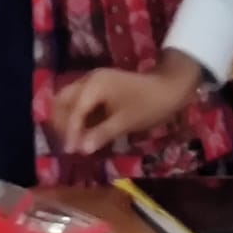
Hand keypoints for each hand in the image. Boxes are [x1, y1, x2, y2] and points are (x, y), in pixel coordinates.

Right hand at [51, 51, 202, 154]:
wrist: (170, 87)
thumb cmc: (149, 104)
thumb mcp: (125, 122)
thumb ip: (101, 134)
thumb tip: (81, 150)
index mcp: (94, 86)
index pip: (73, 112)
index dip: (70, 133)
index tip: (70, 152)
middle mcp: (89, 80)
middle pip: (62, 100)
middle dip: (62, 122)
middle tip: (69, 143)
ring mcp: (95, 81)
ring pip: (70, 99)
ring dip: (69, 118)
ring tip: (75, 139)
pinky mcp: (101, 87)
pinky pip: (81, 100)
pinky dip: (79, 115)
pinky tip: (85, 131)